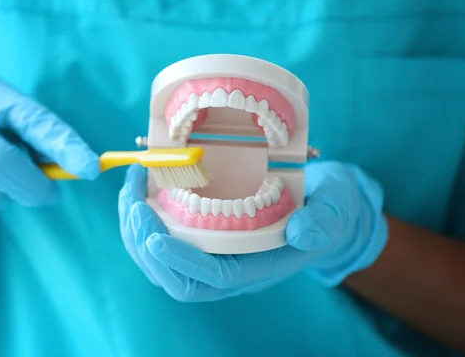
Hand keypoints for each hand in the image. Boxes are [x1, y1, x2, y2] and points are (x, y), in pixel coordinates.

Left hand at [118, 162, 387, 301]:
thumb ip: (322, 222)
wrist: (323, 208)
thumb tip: (302, 231)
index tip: (155, 236)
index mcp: (259, 265)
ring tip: (130, 188)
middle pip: (176, 277)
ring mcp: (213, 254)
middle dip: (146, 245)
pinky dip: (143, 217)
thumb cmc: (327, 209)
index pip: (214, 276)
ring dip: (136, 230)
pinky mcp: (201, 237)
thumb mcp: (333, 211)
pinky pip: (162, 238)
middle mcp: (230, 267)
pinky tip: (139, 187)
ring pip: (161, 262)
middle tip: (133, 204)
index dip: (182, 261)